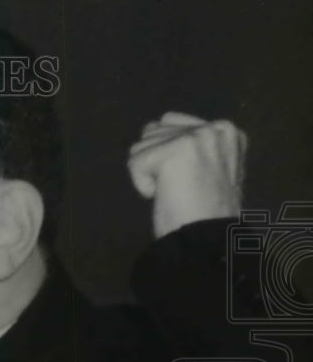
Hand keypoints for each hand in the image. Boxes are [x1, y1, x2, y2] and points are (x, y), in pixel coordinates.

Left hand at [127, 111, 246, 238]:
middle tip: (180, 188)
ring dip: (148, 173)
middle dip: (155, 161)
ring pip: (141, 145)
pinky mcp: (176, 149)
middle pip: (153, 131)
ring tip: (175, 191)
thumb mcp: (208, 168)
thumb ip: (190, 146)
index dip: (167, 156)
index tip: (188, 180)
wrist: (205, 239)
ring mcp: (197, 136)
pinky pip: (135, 162)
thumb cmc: (205, 212)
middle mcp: (215, 127)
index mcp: (226, 131)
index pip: (171, 122)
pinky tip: (164, 195)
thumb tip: (154, 128)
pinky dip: (141, 184)